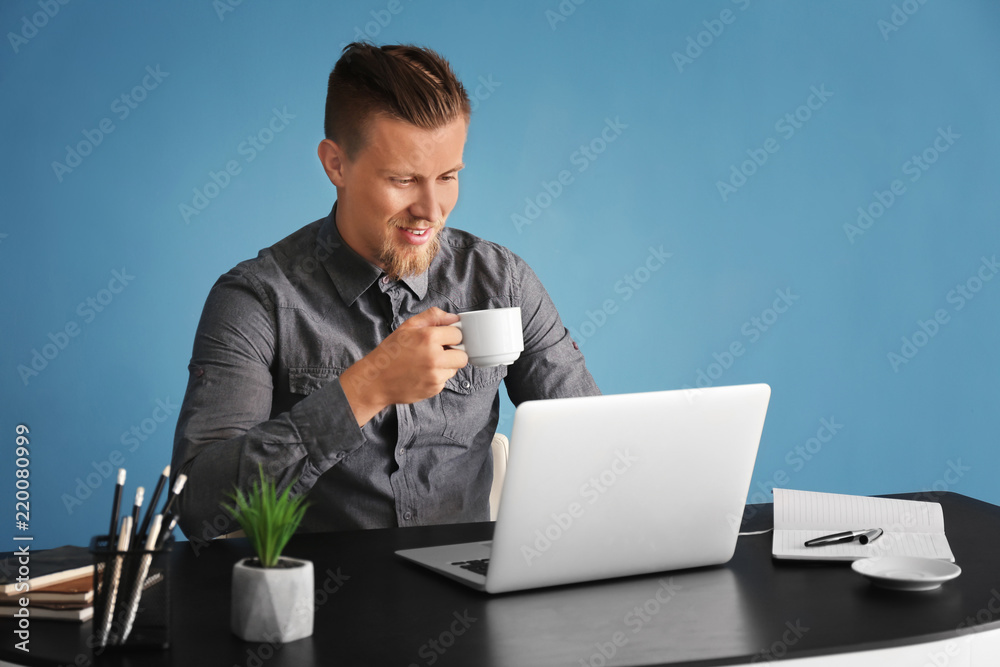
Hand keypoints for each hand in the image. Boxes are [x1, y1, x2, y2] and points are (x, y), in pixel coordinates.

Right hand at [340, 307, 467, 425]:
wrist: (376, 381)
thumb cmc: (390, 353)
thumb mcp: (407, 327)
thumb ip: (432, 317)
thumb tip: (453, 317)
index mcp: (428, 337)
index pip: (458, 334)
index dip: (451, 335)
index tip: (443, 338)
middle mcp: (435, 357)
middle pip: (463, 355)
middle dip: (454, 352)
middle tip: (439, 351)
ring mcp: (435, 375)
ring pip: (455, 368)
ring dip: (446, 365)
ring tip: (427, 363)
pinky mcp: (434, 389)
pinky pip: (445, 380)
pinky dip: (438, 377)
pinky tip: (423, 373)